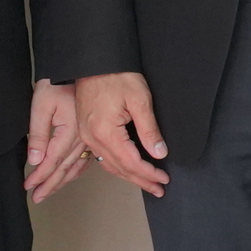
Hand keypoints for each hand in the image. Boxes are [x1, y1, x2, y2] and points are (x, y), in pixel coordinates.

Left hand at [22, 79, 91, 202]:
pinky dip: (78, 170)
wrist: (83, 68)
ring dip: (63, 180)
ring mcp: (90, 136)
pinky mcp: (93, 132)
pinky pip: (88, 157)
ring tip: (50, 191)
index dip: (39, 176)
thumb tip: (35, 159)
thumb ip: (38, 134)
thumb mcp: (41, 104)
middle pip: (65, 168)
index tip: (29, 187)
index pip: (52, 161)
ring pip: (77, 165)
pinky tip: (73, 175)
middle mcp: (82, 137)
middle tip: (38, 197)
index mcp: (69, 131)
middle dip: (50, 184)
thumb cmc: (58, 82)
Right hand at [75, 71, 170, 195]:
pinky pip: (102, 156)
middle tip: (159, 189)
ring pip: (110, 165)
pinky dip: (117, 166)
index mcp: (105, 132)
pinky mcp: (86, 131)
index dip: (149, 173)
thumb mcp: (139, 99)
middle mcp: (92, 138)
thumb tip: (159, 153)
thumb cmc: (116, 75)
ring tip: (147, 183)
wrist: (94, 61)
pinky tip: (127, 169)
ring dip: (129, 176)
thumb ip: (149, 129)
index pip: (131, 162)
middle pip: (119, 168)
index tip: (164, 180)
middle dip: (141, 180)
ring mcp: (87, 136)